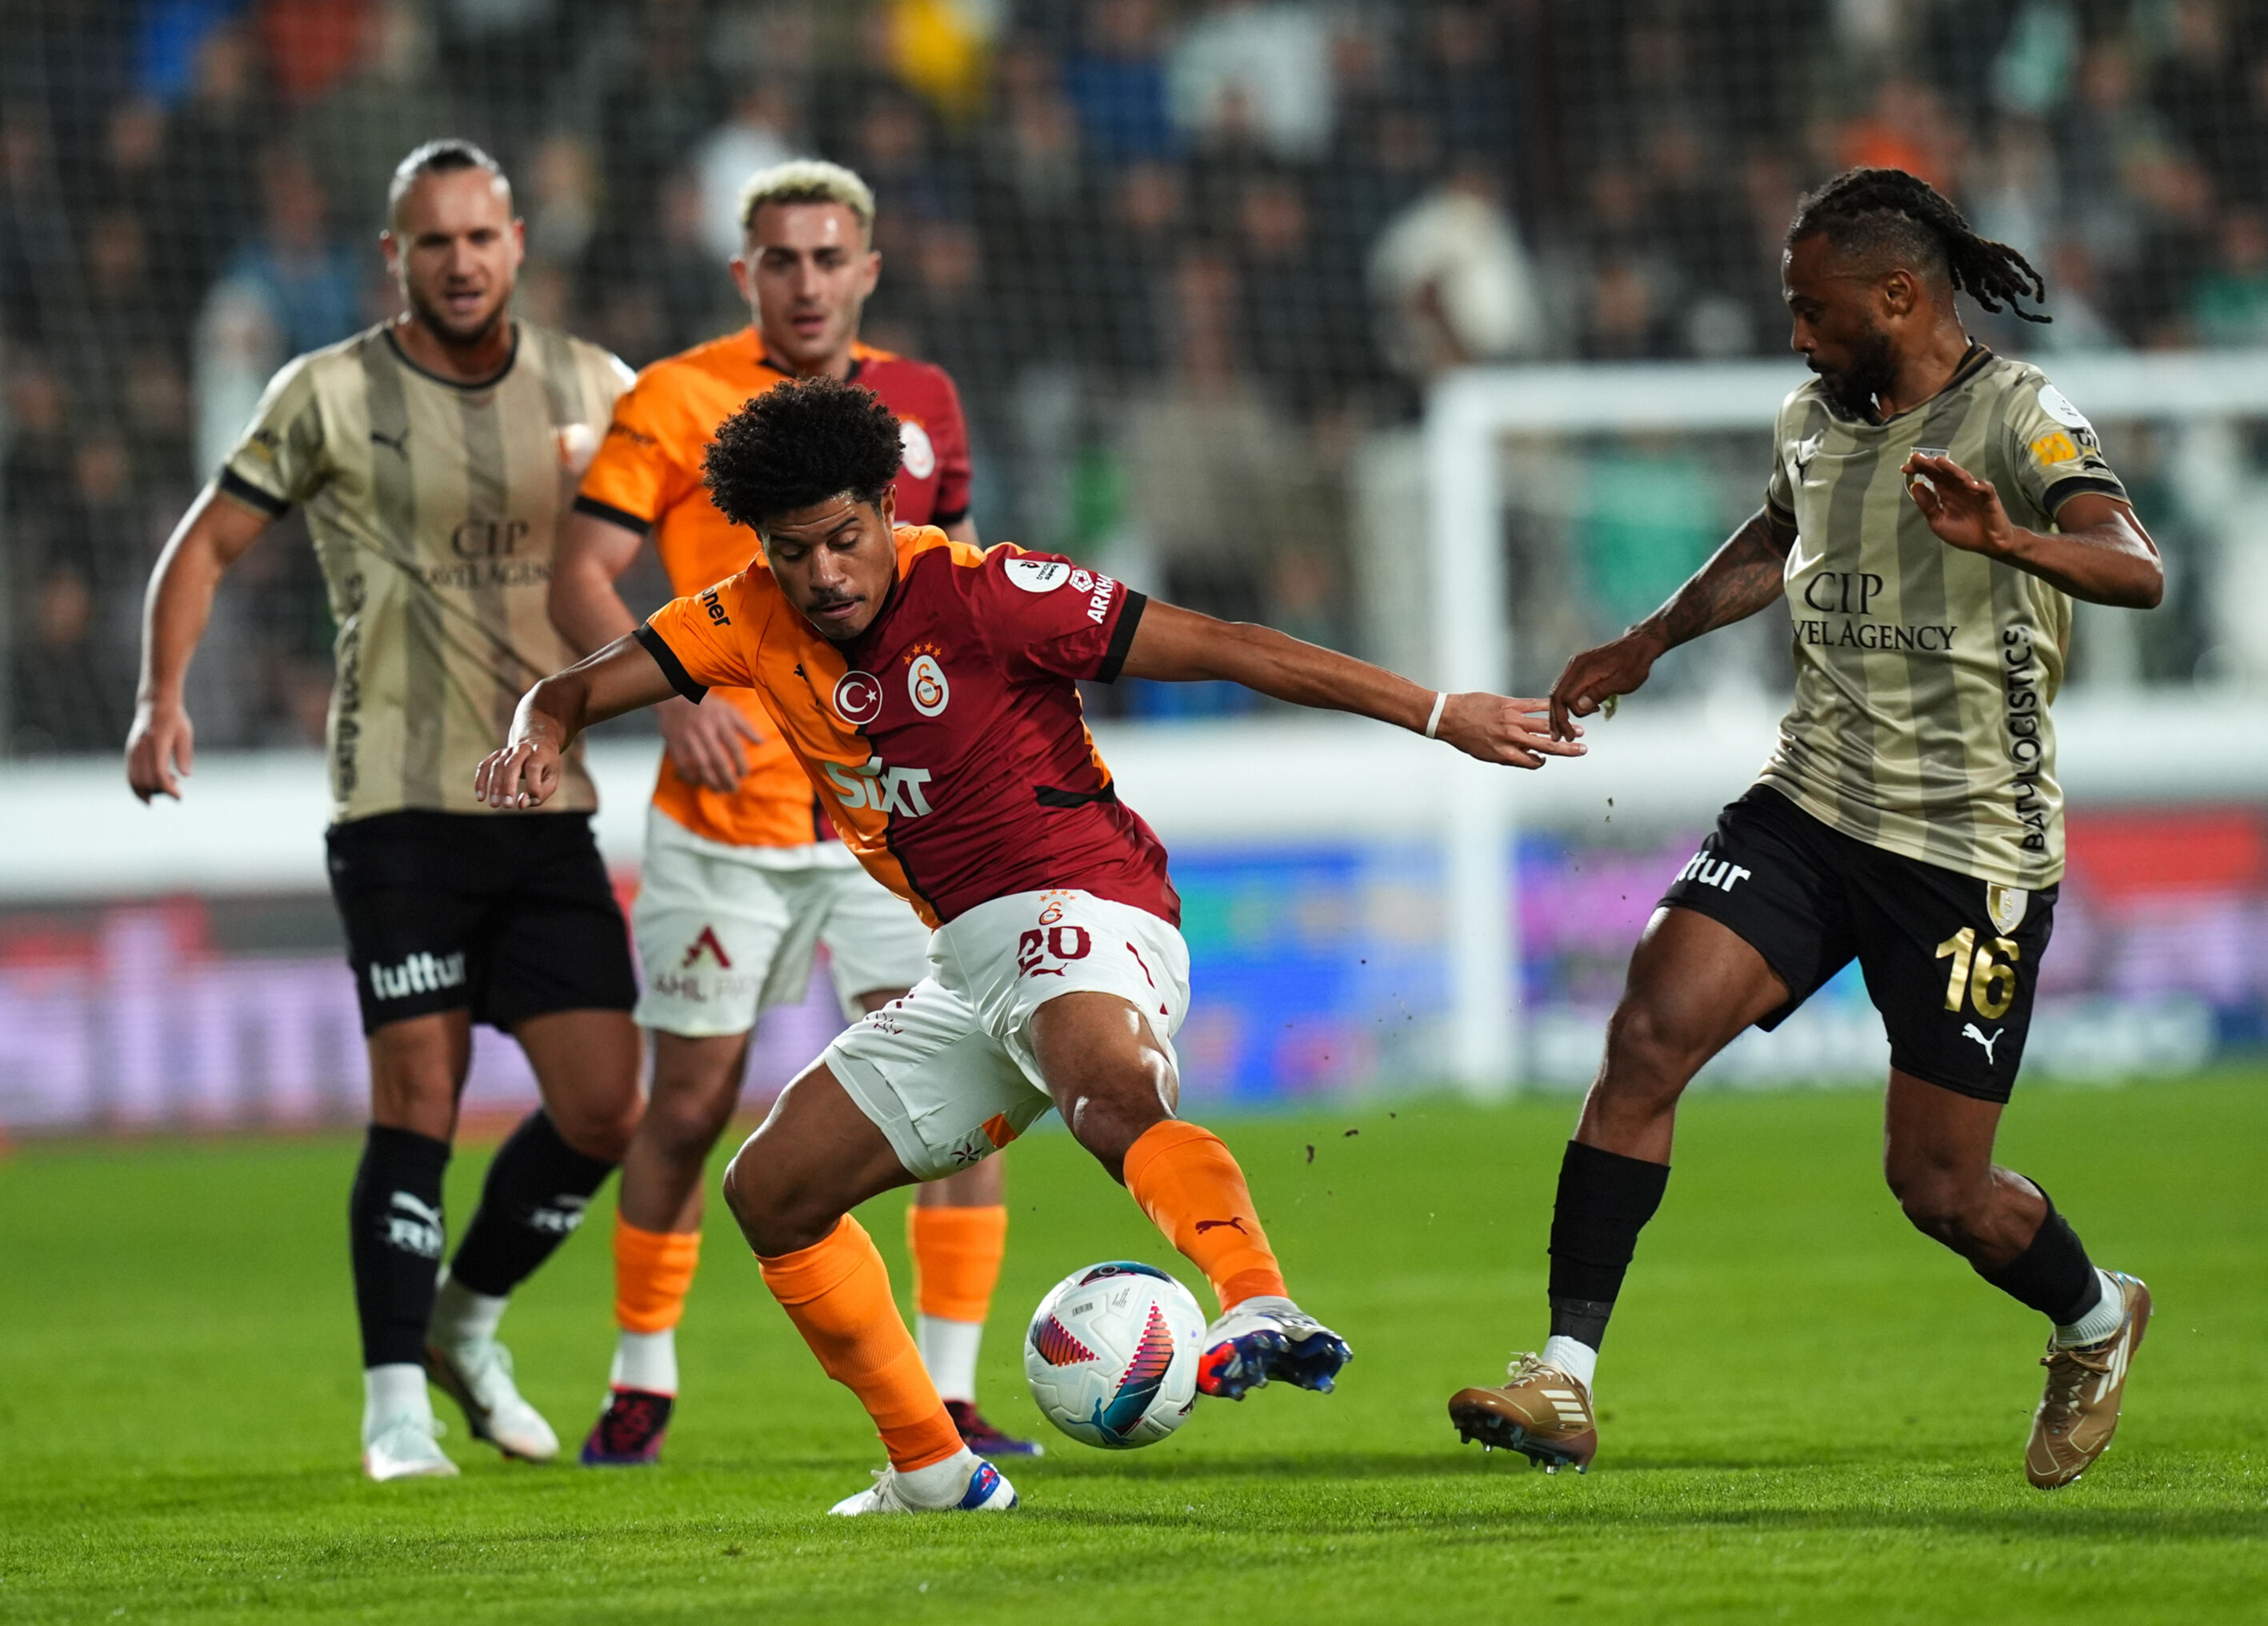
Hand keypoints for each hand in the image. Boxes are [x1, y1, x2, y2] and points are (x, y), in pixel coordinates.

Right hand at [126, 699, 193, 801]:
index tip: (179, 798)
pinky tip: (150, 795)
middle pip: (147, 781)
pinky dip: (138, 788)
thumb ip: (184, 755)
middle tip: (176, 786)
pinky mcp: (130, 753)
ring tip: (165, 789)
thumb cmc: (174, 720)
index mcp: (156, 744)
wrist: (154, 706)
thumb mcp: (184, 735)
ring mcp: (132, 752)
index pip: (159, 773)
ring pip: (135, 781)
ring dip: (149, 792)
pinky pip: (130, 776)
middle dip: (162, 791)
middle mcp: (140, 749)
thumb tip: (185, 776)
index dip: (168, 789)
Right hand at [474, 733, 561, 809]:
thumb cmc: (545, 766)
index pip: (533, 767)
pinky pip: (485, 766)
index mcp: (540, 754)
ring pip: (497, 766)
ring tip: (494, 804)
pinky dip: (481, 781)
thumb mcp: (551, 779)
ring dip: (494, 787)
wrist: (537, 741)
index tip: (526, 802)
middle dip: (508, 786)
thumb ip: (541, 793)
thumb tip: (521, 805)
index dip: (531, 785)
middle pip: (512, 765)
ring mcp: (508, 750)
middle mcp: (523, 749)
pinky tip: (481, 797)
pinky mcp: (496, 754)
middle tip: (507, 806)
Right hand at [657, 693, 762, 791]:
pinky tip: (699, 783)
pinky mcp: (674, 743)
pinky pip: (682, 764)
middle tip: (734, 789)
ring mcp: (688, 737)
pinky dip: (690, 776)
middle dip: (727, 777)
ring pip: (701, 764)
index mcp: (720, 720)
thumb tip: (763, 743)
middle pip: (718, 759)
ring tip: (719, 790)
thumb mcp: (729, 710)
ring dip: (711, 780)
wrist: (675, 697)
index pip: (734, 746)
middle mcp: (704, 729)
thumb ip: (746, 727)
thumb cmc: (707, 706)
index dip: (741, 763)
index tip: (745, 775)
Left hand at [1435, 693, 1586, 769]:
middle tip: (1584, 750)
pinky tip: (1560, 707)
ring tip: (1579, 730)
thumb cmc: (1464, 738)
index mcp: (1504, 753)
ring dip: (1563, 728)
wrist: (1447, 716)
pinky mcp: (1509, 704)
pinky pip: (1534, 705)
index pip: (1533, 762)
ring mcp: (1511, 720)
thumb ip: (1508, 757)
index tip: (1545, 759)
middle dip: (1566, 749)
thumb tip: (1532, 759)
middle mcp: (1510, 738)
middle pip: (1545, 745)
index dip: (1542, 762)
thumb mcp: (1484, 754)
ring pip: (1544, 726)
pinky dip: (1549, 707)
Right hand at [1548, 626, 1665, 738]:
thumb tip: (1580, 706)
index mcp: (1586, 669)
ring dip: (1558, 712)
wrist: (1639, 645)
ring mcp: (1576, 665)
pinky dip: (1564, 702)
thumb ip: (1600, 693)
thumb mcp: (1623, 682)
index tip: (1581, 727)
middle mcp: (1576, 665)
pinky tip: (1570, 713)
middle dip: (1557, 718)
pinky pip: (1565, 686)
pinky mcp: (1579, 667)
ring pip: (1557, 691)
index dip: (1571, 715)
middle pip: (1556, 695)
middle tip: (1560, 738)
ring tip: (1562, 730)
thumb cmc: (1635, 664)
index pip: (1567, 697)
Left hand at [1903, 452, 2014, 557]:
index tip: (1904, 468)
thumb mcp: (1938, 521)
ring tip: (1939, 462)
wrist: (1988, 543)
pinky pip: (1984, 488)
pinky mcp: (1989, 497)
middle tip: (1916, 458)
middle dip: (1930, 464)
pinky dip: (1978, 485)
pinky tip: (1970, 484)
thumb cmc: (1964, 532)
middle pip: (1943, 472)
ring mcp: (1974, 490)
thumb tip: (1914, 486)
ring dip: (1951, 469)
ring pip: (1962, 476)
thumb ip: (1927, 505)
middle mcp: (1958, 487)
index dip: (1919, 470)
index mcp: (1945, 492)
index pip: (1931, 476)